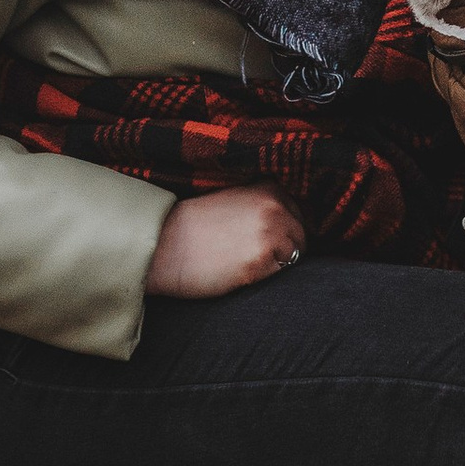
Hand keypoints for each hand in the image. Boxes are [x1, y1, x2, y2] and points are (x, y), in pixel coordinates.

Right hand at [146, 188, 305, 297]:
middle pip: (300, 236)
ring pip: (292, 256)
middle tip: (256, 255)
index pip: (298, 213)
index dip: (286, 229)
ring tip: (244, 261)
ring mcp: (269, 235)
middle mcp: (274, 208)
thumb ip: (262, 206)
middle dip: (285, 248)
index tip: (271, 239)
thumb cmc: (194, 224)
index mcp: (268, 189)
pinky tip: (239, 270)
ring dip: (275, 263)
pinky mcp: (259, 263)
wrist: (164, 245)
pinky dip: (263, 276)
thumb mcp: (233, 200)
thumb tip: (289, 224)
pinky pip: (277, 275)